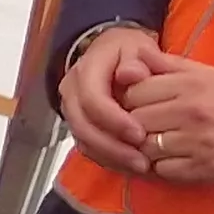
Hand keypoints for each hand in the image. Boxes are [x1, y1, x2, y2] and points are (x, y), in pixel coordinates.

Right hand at [59, 24, 168, 176]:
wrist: (113, 54)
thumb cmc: (127, 52)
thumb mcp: (136, 47)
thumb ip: (137, 59)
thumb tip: (130, 74)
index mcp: (85, 70)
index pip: (92, 99)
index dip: (114, 120)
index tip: (140, 133)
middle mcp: (72, 93)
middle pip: (83, 126)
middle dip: (113, 147)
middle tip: (142, 160)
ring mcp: (73, 112)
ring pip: (84, 141)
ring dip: (112, 158)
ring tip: (141, 167)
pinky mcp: (80, 127)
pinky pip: (89, 149)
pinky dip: (109, 160)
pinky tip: (130, 166)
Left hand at [115, 58, 213, 187]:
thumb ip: (175, 66)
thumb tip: (138, 54)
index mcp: (192, 83)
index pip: (135, 91)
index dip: (133, 99)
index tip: (142, 105)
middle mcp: (190, 110)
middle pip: (135, 120)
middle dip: (135, 125)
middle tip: (147, 128)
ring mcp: (195, 142)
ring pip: (145, 148)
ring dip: (147, 149)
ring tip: (160, 147)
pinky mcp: (203, 169)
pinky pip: (163, 171)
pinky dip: (162, 168)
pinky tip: (174, 162)